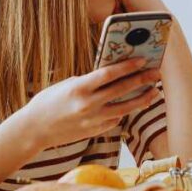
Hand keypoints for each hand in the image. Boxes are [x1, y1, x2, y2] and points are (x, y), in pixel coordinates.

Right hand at [18, 58, 161, 149]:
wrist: (35, 129)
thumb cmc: (49, 101)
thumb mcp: (67, 85)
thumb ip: (89, 81)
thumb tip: (112, 75)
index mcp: (79, 88)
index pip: (109, 74)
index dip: (128, 66)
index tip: (142, 60)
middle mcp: (88, 104)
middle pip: (122, 90)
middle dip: (142, 80)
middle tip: (156, 73)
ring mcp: (93, 119)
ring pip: (125, 108)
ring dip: (142, 99)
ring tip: (154, 91)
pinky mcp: (95, 130)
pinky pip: (115, 120)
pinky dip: (124, 112)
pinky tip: (132, 105)